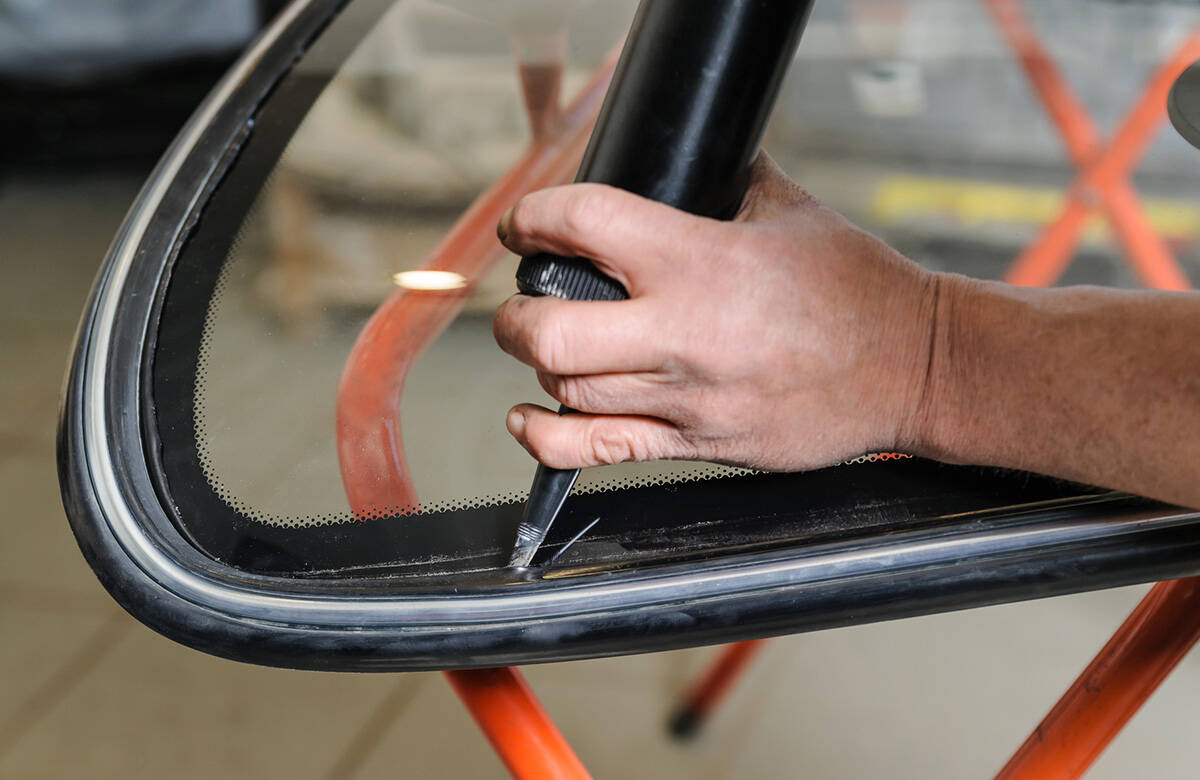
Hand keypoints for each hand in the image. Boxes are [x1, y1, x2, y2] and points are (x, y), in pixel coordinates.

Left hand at [492, 154, 940, 471]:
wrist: (911, 365)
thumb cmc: (858, 287)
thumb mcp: (790, 209)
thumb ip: (727, 179)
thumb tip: (690, 157)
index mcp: (700, 258)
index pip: (583, 222)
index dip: (535, 218)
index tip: (529, 224)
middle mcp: (682, 331)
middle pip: (548, 329)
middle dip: (516, 313)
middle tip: (525, 299)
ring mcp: (686, 396)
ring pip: (566, 389)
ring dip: (537, 363)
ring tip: (545, 343)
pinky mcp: (698, 443)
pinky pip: (599, 451)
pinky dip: (546, 440)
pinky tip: (528, 421)